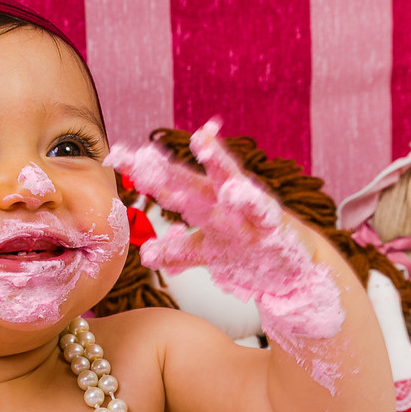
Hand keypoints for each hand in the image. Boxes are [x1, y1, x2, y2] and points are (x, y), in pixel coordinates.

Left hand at [106, 120, 342, 341]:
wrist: (297, 269)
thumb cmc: (250, 252)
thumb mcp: (210, 252)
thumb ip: (179, 251)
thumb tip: (147, 255)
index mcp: (205, 203)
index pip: (168, 183)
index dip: (142, 171)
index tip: (113, 154)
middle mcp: (223, 201)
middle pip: (188, 180)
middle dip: (164, 167)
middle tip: (141, 151)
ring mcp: (248, 212)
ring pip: (228, 185)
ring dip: (216, 163)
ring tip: (202, 142)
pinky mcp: (273, 226)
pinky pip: (261, 212)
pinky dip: (251, 201)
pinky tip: (236, 192)